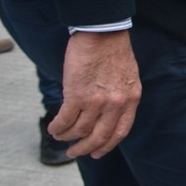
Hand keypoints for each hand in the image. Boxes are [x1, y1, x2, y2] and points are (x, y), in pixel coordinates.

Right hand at [47, 30, 141, 158]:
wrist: (102, 32)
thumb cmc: (112, 51)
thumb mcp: (126, 77)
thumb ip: (120, 96)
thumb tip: (105, 114)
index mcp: (131, 99)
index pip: (121, 131)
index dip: (107, 145)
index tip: (97, 153)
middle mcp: (116, 103)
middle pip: (100, 137)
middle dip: (85, 148)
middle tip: (74, 152)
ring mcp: (97, 100)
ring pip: (80, 130)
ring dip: (67, 136)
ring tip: (60, 136)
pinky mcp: (77, 95)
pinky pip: (65, 120)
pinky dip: (58, 127)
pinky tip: (54, 128)